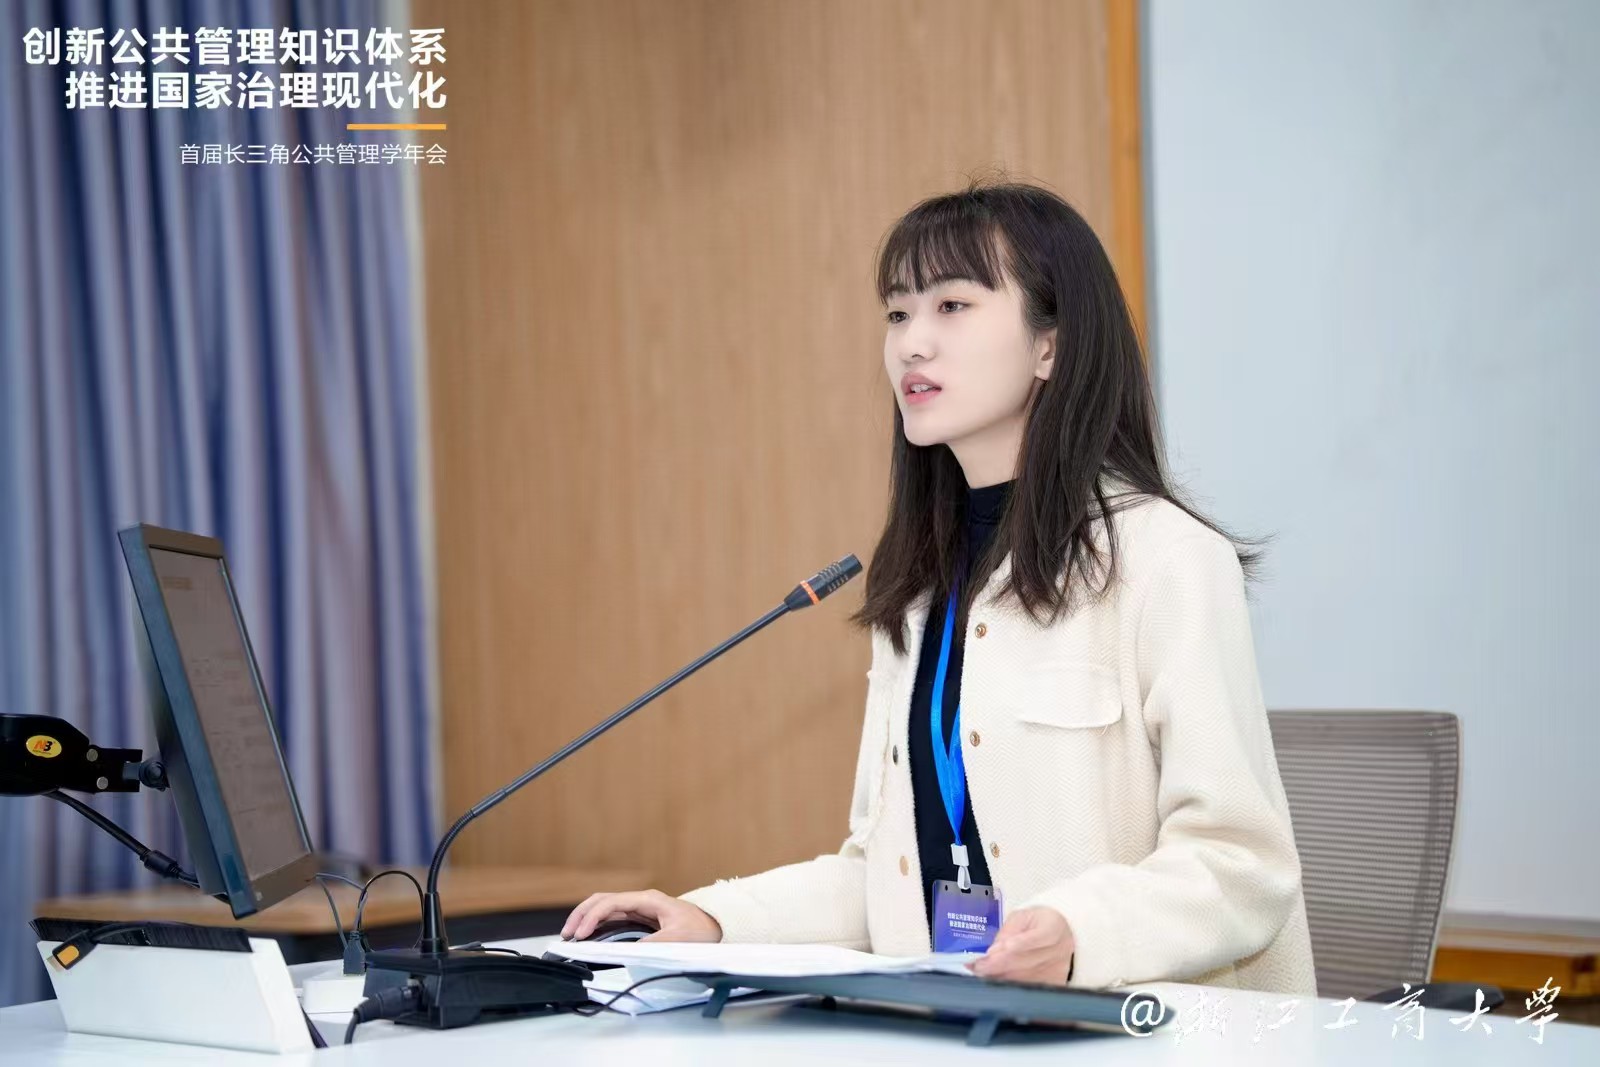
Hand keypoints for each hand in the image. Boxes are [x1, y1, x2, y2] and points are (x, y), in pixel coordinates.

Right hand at [559, 889, 722, 942]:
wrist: (715, 927)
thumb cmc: (700, 930)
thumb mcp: (679, 939)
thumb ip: (654, 944)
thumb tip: (630, 951)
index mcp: (648, 900)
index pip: (612, 903)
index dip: (593, 918)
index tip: (581, 935)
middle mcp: (640, 901)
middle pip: (602, 901)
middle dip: (582, 915)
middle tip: (567, 935)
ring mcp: (638, 908)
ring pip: (604, 907)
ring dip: (586, 918)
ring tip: (571, 935)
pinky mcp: (638, 918)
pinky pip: (611, 917)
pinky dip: (596, 924)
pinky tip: (587, 935)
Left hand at [968, 906, 1074, 984]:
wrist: (1061, 934)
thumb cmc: (1038, 924)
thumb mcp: (1022, 917)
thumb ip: (1009, 931)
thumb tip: (994, 950)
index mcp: (1054, 928)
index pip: (1039, 937)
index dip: (1018, 944)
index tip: (994, 950)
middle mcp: (1059, 951)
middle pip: (1028, 962)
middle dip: (998, 965)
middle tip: (977, 966)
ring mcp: (1058, 970)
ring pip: (1026, 978)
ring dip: (1000, 977)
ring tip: (981, 973)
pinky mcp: (1054, 984)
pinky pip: (1028, 989)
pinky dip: (1010, 985)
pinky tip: (994, 981)